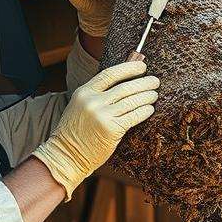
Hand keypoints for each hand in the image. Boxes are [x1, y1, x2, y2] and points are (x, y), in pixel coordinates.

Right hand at [31, 61, 157, 198]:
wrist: (66, 155)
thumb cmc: (76, 132)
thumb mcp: (80, 106)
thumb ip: (97, 94)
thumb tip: (124, 82)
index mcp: (84, 92)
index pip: (110, 74)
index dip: (128, 68)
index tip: (142, 66)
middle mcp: (93, 101)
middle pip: (125, 87)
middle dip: (143, 83)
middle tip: (155, 81)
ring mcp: (102, 115)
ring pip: (131, 101)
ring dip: (147, 97)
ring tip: (154, 95)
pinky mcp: (111, 130)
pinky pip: (133, 116)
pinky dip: (144, 111)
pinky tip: (150, 109)